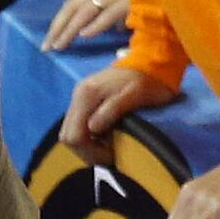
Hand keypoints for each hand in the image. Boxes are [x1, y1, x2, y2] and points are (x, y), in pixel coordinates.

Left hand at [42, 0, 135, 49]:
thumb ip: (118, 6)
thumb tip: (112, 27)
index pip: (73, 3)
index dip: (59, 21)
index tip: (50, 38)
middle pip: (73, 7)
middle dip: (58, 28)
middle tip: (47, 48)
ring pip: (86, 10)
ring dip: (70, 29)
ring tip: (60, 45)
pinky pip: (110, 12)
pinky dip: (96, 23)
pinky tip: (86, 35)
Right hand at [61, 59, 179, 161]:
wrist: (152, 62)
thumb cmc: (148, 81)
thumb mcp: (135, 95)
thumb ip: (112, 110)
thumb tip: (93, 129)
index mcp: (86, 95)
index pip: (73, 135)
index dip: (89, 152)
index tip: (110, 156)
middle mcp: (78, 95)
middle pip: (67, 135)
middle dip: (86, 151)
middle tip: (108, 156)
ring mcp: (80, 97)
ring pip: (71, 132)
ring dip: (87, 145)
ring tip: (108, 148)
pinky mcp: (85, 100)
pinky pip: (78, 125)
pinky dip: (89, 137)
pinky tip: (105, 138)